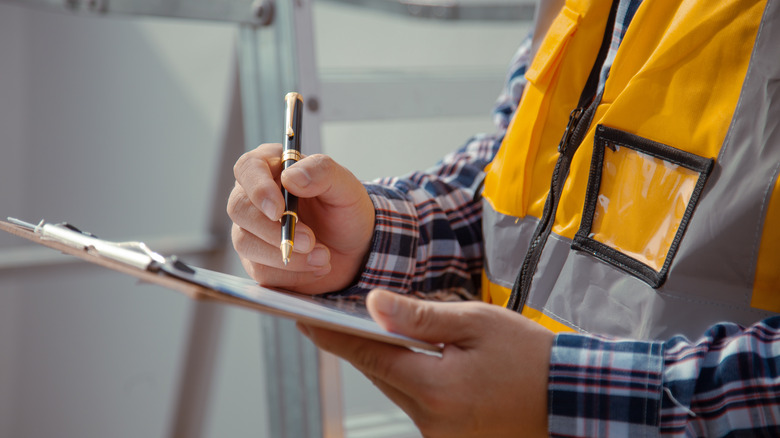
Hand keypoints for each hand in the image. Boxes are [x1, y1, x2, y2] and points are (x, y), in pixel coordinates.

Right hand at [228, 144, 374, 293]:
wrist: (355, 249)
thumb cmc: (345, 211)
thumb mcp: (345, 186)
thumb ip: (322, 172)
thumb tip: (291, 177)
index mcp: (273, 168)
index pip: (248, 168)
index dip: (258, 189)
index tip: (279, 210)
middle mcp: (255, 197)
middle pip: (239, 208)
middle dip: (273, 230)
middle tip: (310, 241)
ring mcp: (251, 230)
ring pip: (245, 243)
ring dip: (285, 256)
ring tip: (323, 257)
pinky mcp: (256, 260)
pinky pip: (260, 270)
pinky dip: (291, 274)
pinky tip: (315, 267)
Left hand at [300, 290, 553, 437]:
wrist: (570, 399)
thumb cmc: (530, 356)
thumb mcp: (477, 324)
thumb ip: (421, 316)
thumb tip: (372, 304)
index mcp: (436, 388)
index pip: (369, 355)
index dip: (331, 335)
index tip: (303, 318)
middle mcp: (431, 420)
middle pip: (378, 374)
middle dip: (356, 344)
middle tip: (328, 316)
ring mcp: (439, 435)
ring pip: (395, 389)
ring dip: (383, 360)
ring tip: (369, 330)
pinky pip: (415, 403)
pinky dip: (407, 378)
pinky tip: (410, 357)